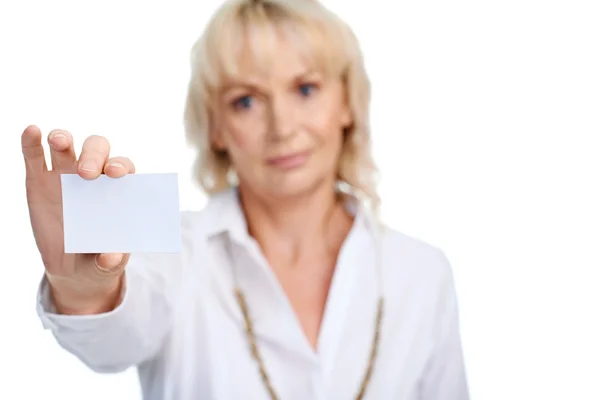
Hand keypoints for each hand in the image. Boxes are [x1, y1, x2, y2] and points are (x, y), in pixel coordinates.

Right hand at [22, 125, 134, 312]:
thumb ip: (111, 260)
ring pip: (65, 146)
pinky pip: (34, 156)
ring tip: (58, 140)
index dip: (121, 166)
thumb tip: (111, 258)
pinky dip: (31, 141)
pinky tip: (31, 131)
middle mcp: (93, 176)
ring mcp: (65, 175)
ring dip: (62, 138)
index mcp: (118, 189)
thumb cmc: (100, 258)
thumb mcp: (107, 265)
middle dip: (93, 155)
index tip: (116, 174)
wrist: (74, 269)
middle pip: (97, 150)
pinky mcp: (39, 180)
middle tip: (86, 173)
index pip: (124, 166)